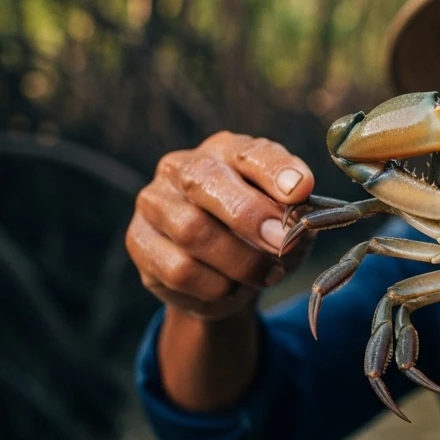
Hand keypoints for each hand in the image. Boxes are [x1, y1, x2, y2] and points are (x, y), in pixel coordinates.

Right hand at [126, 131, 315, 319]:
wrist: (223, 275)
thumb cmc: (262, 233)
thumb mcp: (289, 220)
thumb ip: (297, 213)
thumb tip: (300, 219)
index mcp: (227, 151)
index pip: (249, 151)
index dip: (275, 170)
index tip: (300, 189)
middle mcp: (181, 167)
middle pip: (204, 181)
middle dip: (250, 215)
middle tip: (283, 243)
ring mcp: (154, 202)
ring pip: (191, 231)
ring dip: (239, 261)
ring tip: (267, 275)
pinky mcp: (139, 242)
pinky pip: (178, 270)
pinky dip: (215, 286)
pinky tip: (231, 288)